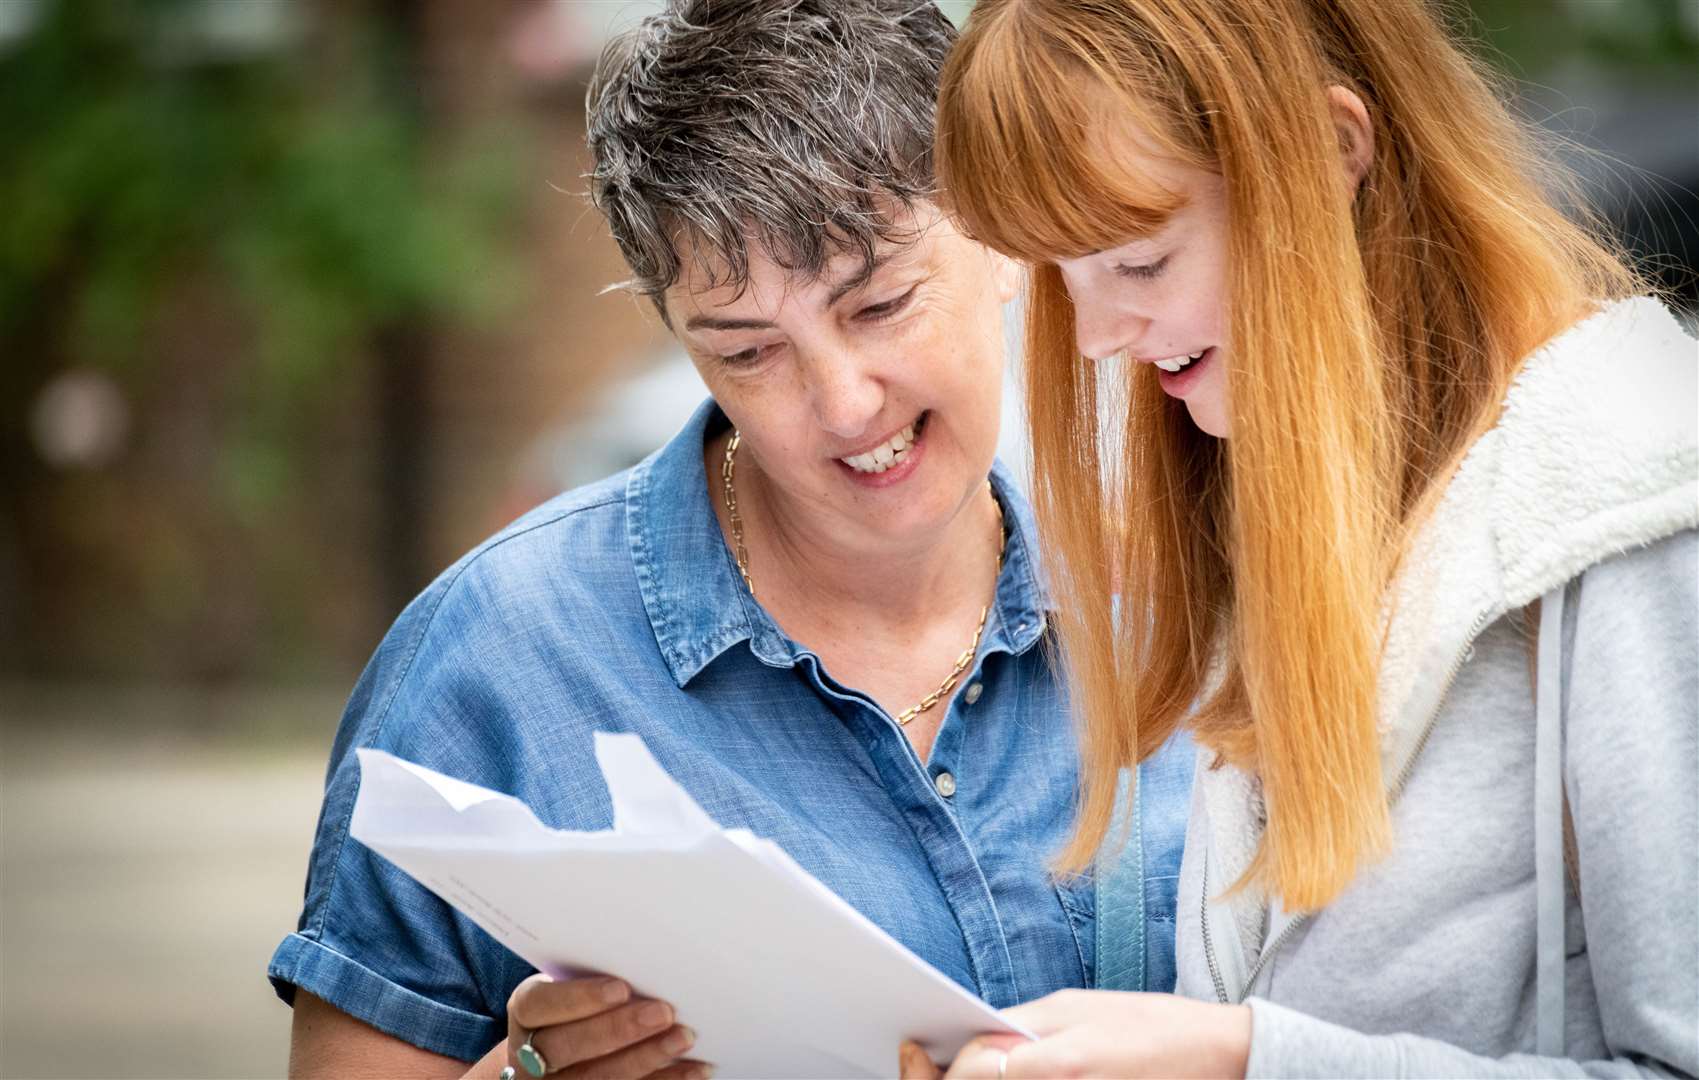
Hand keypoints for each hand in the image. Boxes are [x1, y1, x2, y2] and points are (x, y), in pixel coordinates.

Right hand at [505, 973, 706, 1078]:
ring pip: (594, 1078)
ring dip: (645, 1059)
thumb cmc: (579, 1005)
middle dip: (618, 1029)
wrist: (562, 1054)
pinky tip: (693, 1069)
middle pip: (565, 1046)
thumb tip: (651, 963)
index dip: (578, 998)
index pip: (538, 1005)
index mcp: (527, 1013)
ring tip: (683, 1038)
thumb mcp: (574, 986)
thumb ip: (597, 978)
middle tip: (663, 1012)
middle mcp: (530, 1054)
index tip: (620, 988)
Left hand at [900, 990, 1249, 1079]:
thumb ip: (1021, 1027)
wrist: (1214, 1055)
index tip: (919, 1053)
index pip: (973, 1074)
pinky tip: (993, 1074)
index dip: (941, 1070)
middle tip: (923, 1065)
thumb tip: (975, 1040)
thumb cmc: (1146, 1024)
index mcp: (1055, 1060)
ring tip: (950, 1071)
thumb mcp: (1076, 1008)